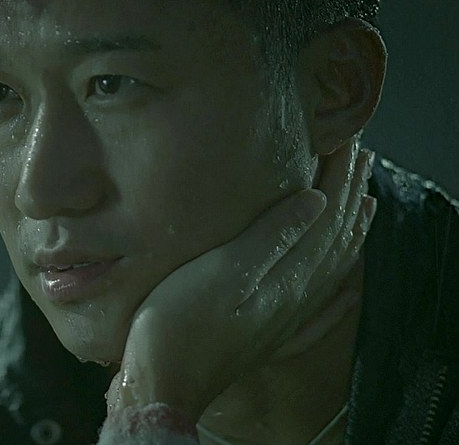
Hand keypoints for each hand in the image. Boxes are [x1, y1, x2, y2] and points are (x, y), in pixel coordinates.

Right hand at [106, 141, 376, 420]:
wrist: (161, 384)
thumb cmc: (178, 325)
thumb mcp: (222, 273)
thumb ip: (269, 237)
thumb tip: (315, 201)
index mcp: (285, 278)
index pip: (324, 219)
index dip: (337, 179)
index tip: (345, 141)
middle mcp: (293, 299)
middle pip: (333, 241)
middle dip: (348, 196)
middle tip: (359, 157)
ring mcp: (282, 321)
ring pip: (329, 270)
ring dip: (348, 234)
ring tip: (364, 204)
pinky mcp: (265, 337)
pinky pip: (318, 312)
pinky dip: (338, 295)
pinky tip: (347, 292)